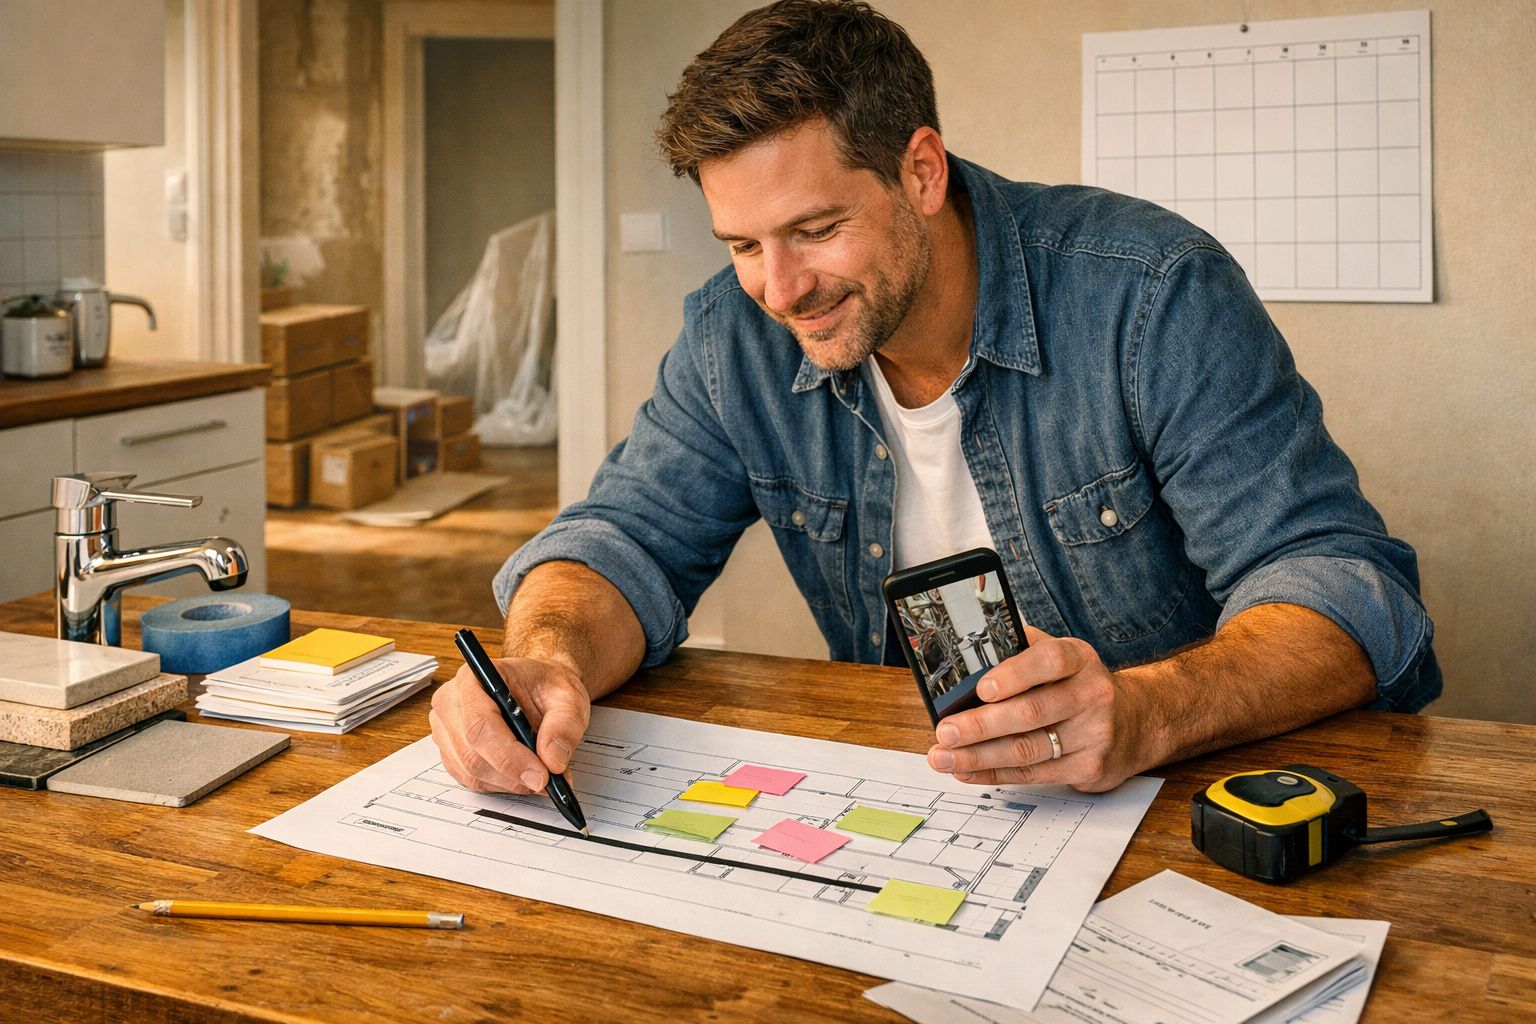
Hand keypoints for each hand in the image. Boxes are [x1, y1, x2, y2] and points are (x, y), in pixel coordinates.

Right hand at [429, 654, 590, 793]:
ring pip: (472, 773)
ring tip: (540, 773)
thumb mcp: (568, 696)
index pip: (480, 726)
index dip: (509, 757)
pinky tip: (522, 773)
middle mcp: (451, 703)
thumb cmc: (545, 686)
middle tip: (548, 780)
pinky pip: (471, 780)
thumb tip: (553, 760)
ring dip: (510, 782)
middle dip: (514, 775)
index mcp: (474, 679)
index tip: (540, 776)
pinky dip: (501, 784)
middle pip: (472, 755)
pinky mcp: (451, 751)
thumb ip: (564, 725)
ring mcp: (445, 729)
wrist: (537, 687)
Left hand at [925, 625, 1156, 792]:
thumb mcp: (1060, 655)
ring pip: (1028, 749)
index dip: (1015, 674)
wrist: (1136, 721)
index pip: (1049, 661)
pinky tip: (966, 770)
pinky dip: (993, 773)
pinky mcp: (1089, 768)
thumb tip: (966, 656)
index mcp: (1080, 659)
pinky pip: (1032, 774)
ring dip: (979, 755)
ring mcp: (1094, 735)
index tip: (982, 688)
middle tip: (945, 731)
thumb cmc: (1078, 685)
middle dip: (981, 725)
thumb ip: (1019, 650)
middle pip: (1032, 713)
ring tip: (943, 757)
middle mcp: (1092, 695)